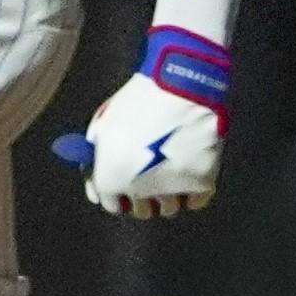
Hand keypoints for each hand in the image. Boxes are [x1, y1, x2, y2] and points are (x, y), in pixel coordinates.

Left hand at [66, 74, 220, 217]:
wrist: (180, 84)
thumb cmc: (137, 102)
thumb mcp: (102, 128)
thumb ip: (94, 164)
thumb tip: (94, 194)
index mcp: (111, 179)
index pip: (113, 205)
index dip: (119, 194)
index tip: (128, 184)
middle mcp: (138, 190)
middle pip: (142, 211)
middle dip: (143, 197)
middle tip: (151, 176)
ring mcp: (172, 189)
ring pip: (169, 209)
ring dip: (168, 196)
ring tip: (170, 169)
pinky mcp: (201, 182)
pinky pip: (195, 202)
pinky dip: (192, 193)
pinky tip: (188, 171)